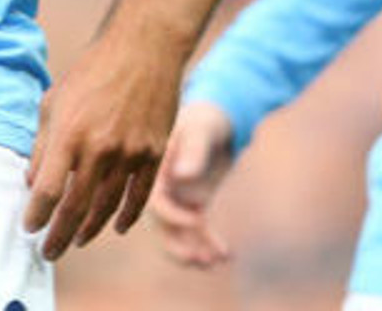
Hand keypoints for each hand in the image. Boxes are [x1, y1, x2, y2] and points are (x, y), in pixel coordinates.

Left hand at [22, 27, 180, 259]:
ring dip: (89, 230)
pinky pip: (139, 196)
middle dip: (58, 235)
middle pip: (75, 208)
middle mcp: (99, 148)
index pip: (46, 190)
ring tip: (75, 240)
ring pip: (106, 207)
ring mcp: (130, 153)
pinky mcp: (154, 153)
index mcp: (69, 134)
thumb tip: (31, 182)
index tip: (28, 228)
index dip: (35, 215)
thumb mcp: (54, 102)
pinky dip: (126, 216)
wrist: (143, 50)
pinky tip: (114, 228)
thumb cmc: (91, 72)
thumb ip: (42, 144)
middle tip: (48, 252)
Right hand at [149, 100, 237, 267]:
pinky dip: (210, 244)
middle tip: (197, 260)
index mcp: (155, 170)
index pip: (154, 200)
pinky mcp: (194, 204)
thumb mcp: (202, 130)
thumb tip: (181, 176)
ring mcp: (177, 197)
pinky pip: (197, 231)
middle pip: (161, 224)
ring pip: (178, 233)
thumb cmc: (207, 119)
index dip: (171, 216)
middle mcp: (162, 187)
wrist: (218, 118)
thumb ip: (193, 151)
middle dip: (177, 245)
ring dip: (193, 250)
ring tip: (213, 262)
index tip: (196, 221)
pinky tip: (227, 255)